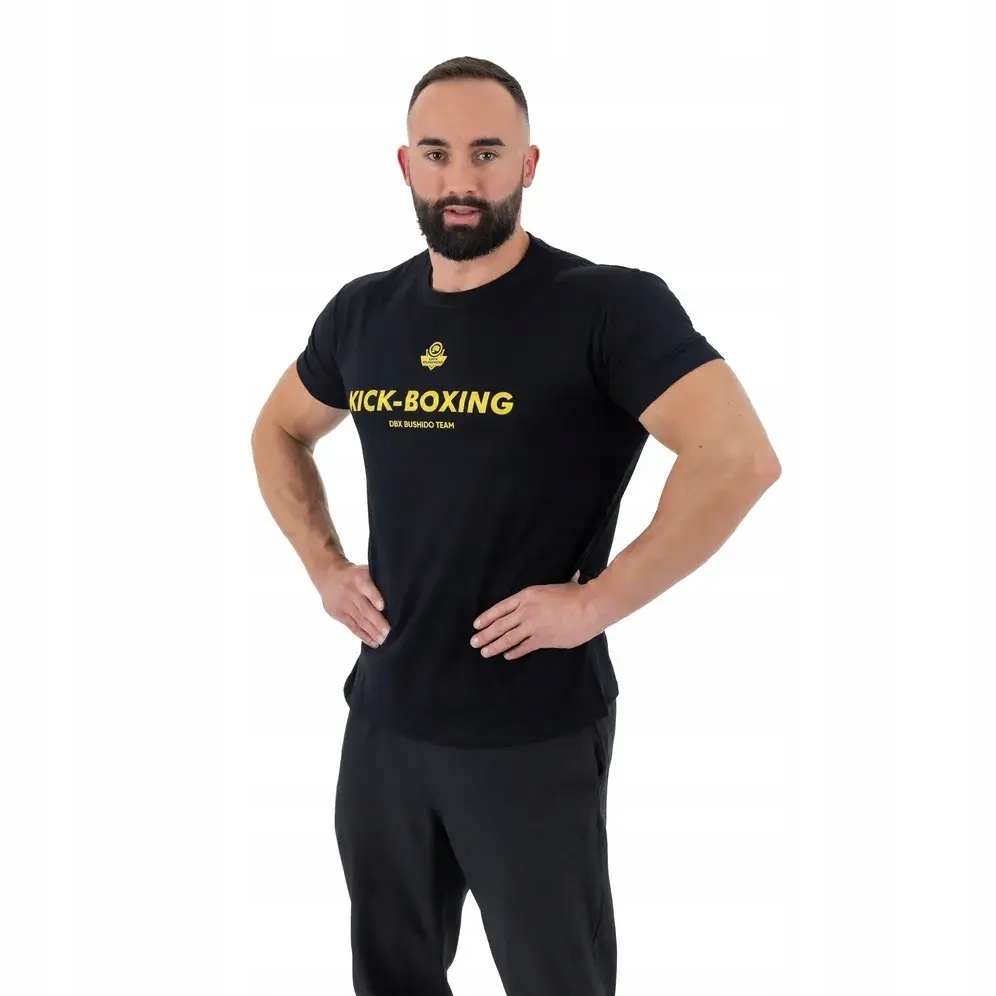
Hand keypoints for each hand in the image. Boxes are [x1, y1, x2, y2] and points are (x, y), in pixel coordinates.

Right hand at [315, 560, 389, 648]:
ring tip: (383, 640)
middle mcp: (351, 592)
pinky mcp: (339, 615)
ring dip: (372, 632)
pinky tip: (374, 642)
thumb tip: (396, 595)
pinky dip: (364, 636)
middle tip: (388, 632)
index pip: (367, 588)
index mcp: (359, 578)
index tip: (382, 607)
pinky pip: (353, 627)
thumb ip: (376, 582)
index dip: (375, 597)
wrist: (327, 575)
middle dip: (377, 622)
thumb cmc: (354, 575)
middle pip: (365, 609)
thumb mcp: (363, 571)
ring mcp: (344, 605)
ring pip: (360, 620)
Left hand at [470, 571, 603, 660]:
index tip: (477, 624)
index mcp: (527, 596)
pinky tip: (507, 656)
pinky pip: (524, 647)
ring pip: (508, 638)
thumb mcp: (557, 585)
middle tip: (474, 642)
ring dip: (494, 646)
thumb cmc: (576, 594)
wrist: (589, 607)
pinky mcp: (542, 639)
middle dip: (485, 635)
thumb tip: (568, 577)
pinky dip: (514, 652)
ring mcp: (533, 627)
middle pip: (500, 625)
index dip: (487, 617)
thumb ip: (553, 588)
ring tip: (485, 652)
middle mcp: (526, 611)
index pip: (500, 608)